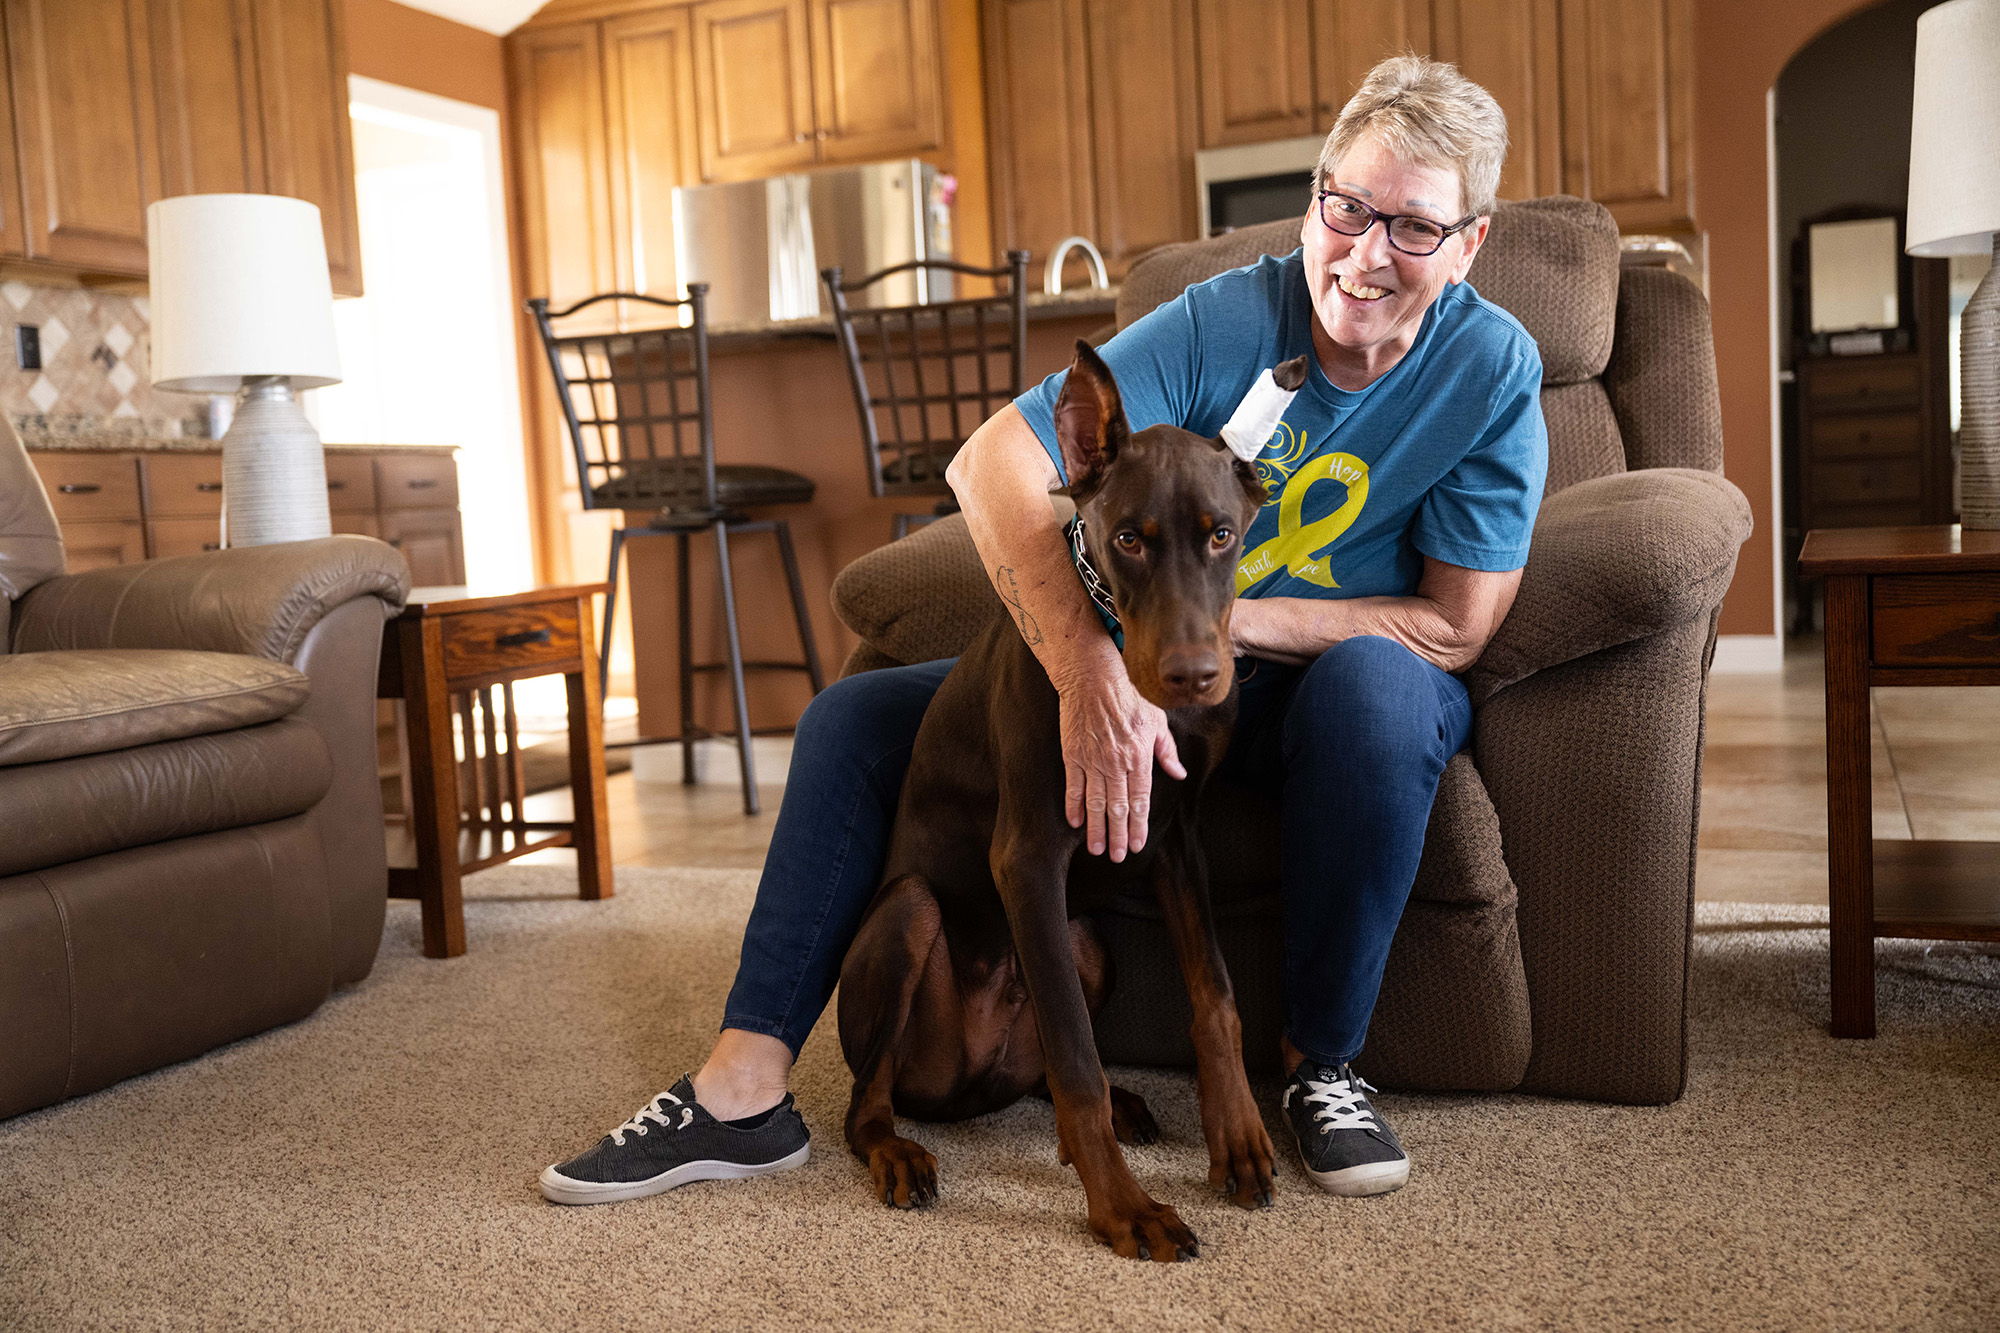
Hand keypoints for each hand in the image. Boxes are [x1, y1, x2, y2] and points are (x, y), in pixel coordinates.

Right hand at [1056, 660, 1185, 861]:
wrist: (1094, 681)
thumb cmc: (1128, 700)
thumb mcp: (1156, 722)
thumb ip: (1167, 751)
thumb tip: (1179, 774)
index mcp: (1140, 757)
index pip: (1140, 800)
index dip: (1138, 826)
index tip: (1136, 845)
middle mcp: (1117, 763)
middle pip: (1118, 807)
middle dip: (1118, 835)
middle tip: (1116, 857)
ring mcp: (1093, 761)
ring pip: (1096, 802)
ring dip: (1096, 828)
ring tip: (1096, 850)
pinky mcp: (1073, 755)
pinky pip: (1074, 787)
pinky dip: (1074, 806)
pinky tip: (1076, 823)